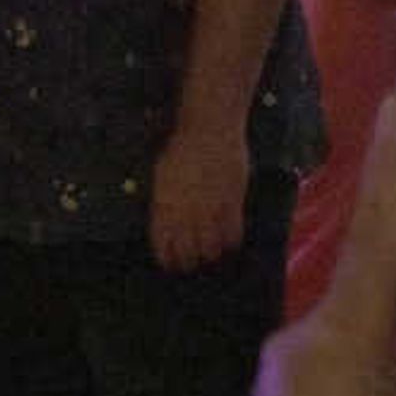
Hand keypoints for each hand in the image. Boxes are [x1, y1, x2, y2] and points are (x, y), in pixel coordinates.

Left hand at [148, 120, 252, 271]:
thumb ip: (163, 203)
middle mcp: (185, 212)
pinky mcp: (232, 204)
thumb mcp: (162, 176)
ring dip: (211, 255)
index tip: (171, 265)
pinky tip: (229, 242)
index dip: (168, 260)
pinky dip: (231, 243)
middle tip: (193, 264)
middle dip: (189, 263)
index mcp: (164, 206)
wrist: (209, 130)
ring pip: (211, 249)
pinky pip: (233, 234)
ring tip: (211, 255)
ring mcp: (210, 209)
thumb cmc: (181, 148)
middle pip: (188, 254)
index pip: (163, 246)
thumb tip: (165, 225)